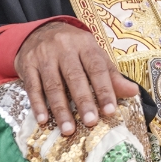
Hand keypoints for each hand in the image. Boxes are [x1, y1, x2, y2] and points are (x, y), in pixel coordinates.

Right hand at [14, 22, 139, 134]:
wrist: (38, 32)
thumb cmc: (72, 48)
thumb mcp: (93, 54)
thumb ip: (111, 74)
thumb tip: (133, 92)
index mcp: (85, 45)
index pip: (97, 68)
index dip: (104, 89)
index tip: (110, 110)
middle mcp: (64, 48)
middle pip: (75, 77)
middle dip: (84, 101)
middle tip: (91, 122)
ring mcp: (43, 56)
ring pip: (53, 85)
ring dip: (60, 109)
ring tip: (68, 129)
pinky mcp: (27, 65)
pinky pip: (32, 87)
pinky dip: (38, 104)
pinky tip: (43, 120)